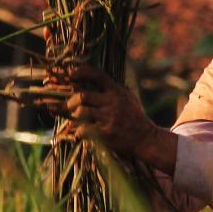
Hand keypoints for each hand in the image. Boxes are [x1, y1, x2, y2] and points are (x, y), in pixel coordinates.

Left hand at [51, 65, 177, 172]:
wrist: (145, 138)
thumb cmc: (134, 117)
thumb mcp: (128, 97)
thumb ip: (113, 88)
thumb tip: (91, 78)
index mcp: (117, 91)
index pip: (97, 75)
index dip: (81, 72)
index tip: (70, 75)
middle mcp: (113, 102)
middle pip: (82, 96)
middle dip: (70, 102)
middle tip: (66, 106)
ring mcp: (109, 118)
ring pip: (81, 112)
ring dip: (73, 117)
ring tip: (73, 120)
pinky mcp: (106, 133)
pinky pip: (84, 130)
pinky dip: (78, 132)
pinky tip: (79, 134)